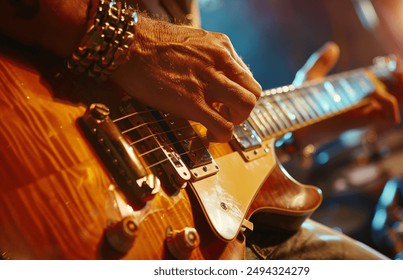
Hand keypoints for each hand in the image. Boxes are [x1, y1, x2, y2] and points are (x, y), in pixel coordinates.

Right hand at [111, 16, 261, 141]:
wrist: (126, 44)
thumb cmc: (149, 43)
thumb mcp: (191, 42)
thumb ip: (208, 58)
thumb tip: (212, 78)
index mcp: (221, 47)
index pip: (246, 76)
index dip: (238, 93)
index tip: (226, 101)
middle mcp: (220, 62)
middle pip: (254, 92)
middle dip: (243, 108)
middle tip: (226, 114)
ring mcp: (208, 81)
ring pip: (245, 108)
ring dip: (236, 121)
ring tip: (219, 123)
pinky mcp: (192, 101)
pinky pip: (223, 126)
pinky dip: (221, 136)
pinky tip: (208, 135)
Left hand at [290, 42, 402, 143]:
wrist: (292, 123)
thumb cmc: (300, 103)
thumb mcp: (312, 76)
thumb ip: (322, 62)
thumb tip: (333, 47)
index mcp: (360, 89)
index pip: (391, 80)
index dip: (400, 69)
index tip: (391, 59)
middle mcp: (369, 100)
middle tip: (395, 63)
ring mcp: (368, 110)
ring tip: (396, 72)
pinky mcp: (362, 121)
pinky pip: (390, 114)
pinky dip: (392, 102)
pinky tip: (381, 90)